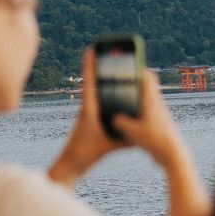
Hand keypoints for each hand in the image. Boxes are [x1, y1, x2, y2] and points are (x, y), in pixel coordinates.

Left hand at [48, 49, 125, 185]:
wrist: (70, 166)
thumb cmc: (84, 155)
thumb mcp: (107, 147)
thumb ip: (125, 141)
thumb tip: (143, 134)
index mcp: (89, 110)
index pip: (89, 83)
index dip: (90, 65)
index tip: (92, 49)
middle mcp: (87, 109)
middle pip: (93, 83)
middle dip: (98, 67)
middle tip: (106, 52)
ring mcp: (87, 115)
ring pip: (95, 92)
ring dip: (101, 79)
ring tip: (112, 67)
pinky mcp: (90, 123)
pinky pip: (98, 103)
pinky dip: (104, 94)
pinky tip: (115, 94)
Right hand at [109, 70, 188, 171]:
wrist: (173, 155)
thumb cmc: (155, 140)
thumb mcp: (132, 131)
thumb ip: (120, 122)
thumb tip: (113, 118)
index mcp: (152, 101)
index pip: (148, 77)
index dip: (137, 68)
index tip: (126, 65)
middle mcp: (157, 105)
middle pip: (146, 88)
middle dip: (134, 85)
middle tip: (119, 82)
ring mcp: (159, 115)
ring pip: (146, 102)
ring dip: (135, 101)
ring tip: (120, 102)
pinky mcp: (159, 126)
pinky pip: (146, 115)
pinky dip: (138, 114)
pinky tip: (127, 121)